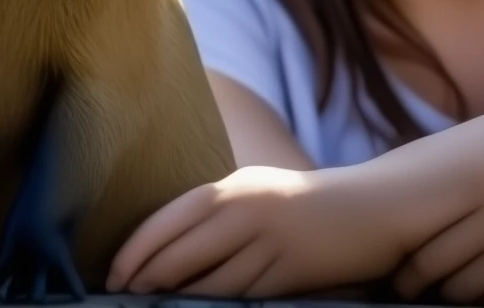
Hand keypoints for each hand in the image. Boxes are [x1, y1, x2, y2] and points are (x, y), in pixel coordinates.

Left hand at [105, 164, 417, 297]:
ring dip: (178, 301)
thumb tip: (169, 252)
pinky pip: (243, 299)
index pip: (171, 217)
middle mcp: (248, 209)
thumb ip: (219, 215)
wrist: (368, 208)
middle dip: (148, 279)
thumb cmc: (303, 206)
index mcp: (236, 186)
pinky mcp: (291, 273)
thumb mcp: (258, 195)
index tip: (114, 274)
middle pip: (182, 253)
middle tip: (125, 297)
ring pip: (209, 284)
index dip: (137, 248)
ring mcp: (270, 242)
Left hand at [389, 113, 483, 306]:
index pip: (421, 227)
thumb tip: (406, 204)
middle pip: (437, 262)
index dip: (404, 252)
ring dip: (452, 291)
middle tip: (408, 284)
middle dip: (418, 279)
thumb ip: (456, 171)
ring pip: (467, 287)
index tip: (393, 262)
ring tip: (444, 287)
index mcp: (477, 174)